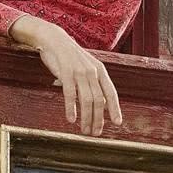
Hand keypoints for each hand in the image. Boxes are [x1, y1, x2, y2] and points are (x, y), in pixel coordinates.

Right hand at [8, 15, 122, 135]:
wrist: (54, 39)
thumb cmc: (70, 57)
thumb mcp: (87, 68)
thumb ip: (94, 84)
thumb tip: (102, 103)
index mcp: (100, 70)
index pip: (111, 92)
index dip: (115, 109)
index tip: (118, 123)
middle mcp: (92, 71)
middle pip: (99, 100)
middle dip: (98, 119)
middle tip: (95, 133)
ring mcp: (79, 72)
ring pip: (86, 100)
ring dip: (86, 117)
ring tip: (84, 130)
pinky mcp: (65, 72)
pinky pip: (70, 94)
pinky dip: (71, 108)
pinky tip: (71, 119)